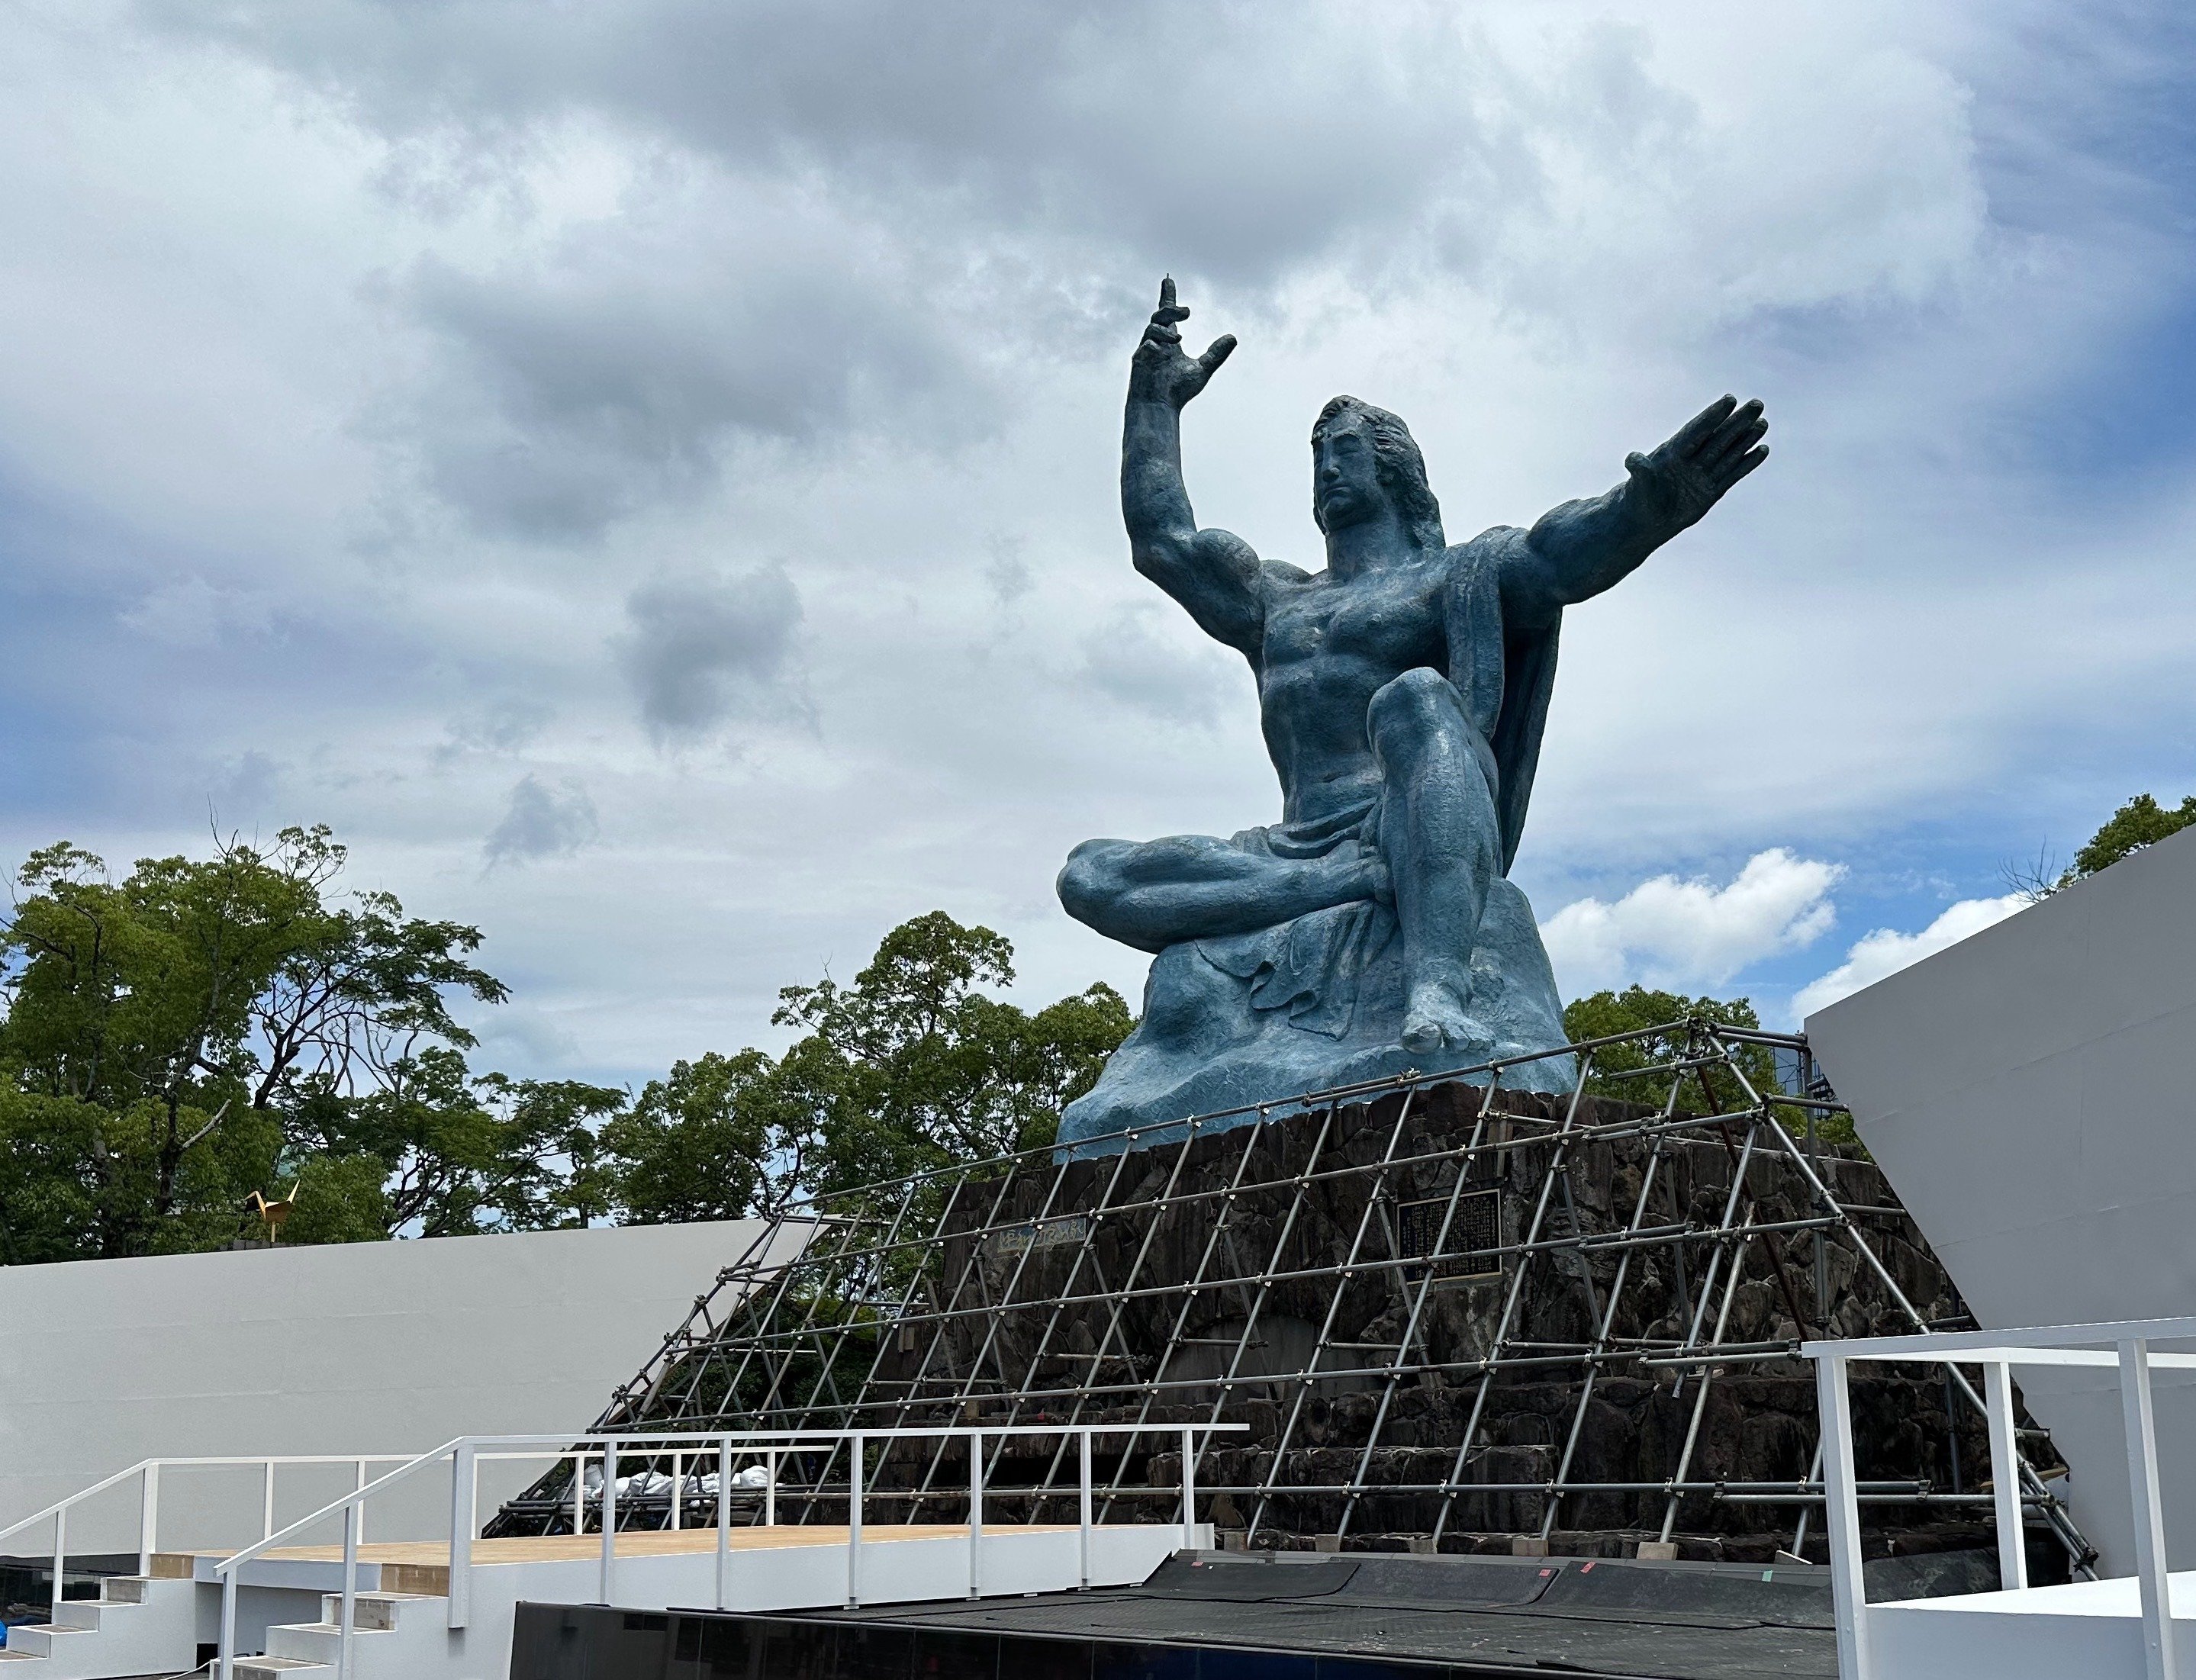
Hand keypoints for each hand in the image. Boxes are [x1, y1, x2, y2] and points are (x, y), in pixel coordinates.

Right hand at [1128, 276, 1236, 408]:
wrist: (1160, 408)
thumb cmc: (1178, 391)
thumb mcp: (1202, 369)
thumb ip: (1215, 353)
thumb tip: (1233, 337)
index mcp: (1169, 341)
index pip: (1167, 314)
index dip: (1168, 296)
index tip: (1168, 279)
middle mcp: (1156, 343)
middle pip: (1160, 315)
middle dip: (1172, 309)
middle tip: (1189, 312)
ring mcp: (1146, 351)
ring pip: (1151, 329)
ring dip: (1166, 331)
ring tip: (1179, 340)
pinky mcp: (1138, 363)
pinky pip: (1144, 347)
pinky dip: (1153, 347)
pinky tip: (1160, 353)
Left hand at [1624, 395, 1768, 530]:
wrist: (1644, 522)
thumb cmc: (1637, 500)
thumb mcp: (1637, 487)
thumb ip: (1640, 472)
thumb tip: (1633, 458)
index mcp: (1672, 453)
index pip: (1696, 431)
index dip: (1712, 416)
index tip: (1729, 399)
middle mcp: (1691, 460)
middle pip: (1718, 437)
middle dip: (1737, 421)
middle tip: (1757, 404)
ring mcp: (1703, 475)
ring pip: (1729, 453)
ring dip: (1746, 438)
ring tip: (1763, 422)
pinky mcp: (1712, 491)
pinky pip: (1733, 474)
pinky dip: (1747, 463)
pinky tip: (1762, 450)